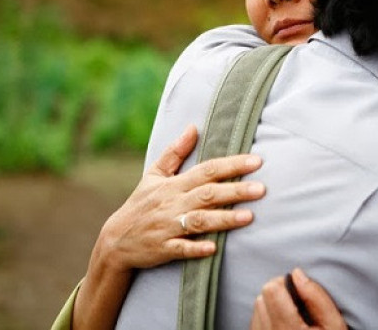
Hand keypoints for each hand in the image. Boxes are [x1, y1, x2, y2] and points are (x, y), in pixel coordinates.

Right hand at [98, 124, 266, 271]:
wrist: (116, 240)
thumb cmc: (141, 204)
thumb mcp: (154, 175)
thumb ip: (175, 152)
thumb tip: (193, 127)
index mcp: (173, 185)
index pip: (207, 170)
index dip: (231, 165)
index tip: (256, 161)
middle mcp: (173, 204)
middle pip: (208, 194)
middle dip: (235, 191)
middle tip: (261, 189)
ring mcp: (168, 227)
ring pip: (199, 221)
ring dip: (223, 219)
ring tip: (249, 217)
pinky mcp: (163, 249)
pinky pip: (181, 249)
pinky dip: (196, 248)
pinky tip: (214, 248)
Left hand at [250, 268, 347, 329]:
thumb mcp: (334, 325)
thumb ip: (317, 297)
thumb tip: (297, 274)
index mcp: (289, 329)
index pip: (271, 290)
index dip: (286, 283)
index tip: (300, 291)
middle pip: (262, 296)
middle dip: (279, 294)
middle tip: (297, 306)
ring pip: (257, 308)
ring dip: (272, 306)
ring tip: (291, 317)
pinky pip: (255, 322)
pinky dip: (267, 318)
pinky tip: (282, 326)